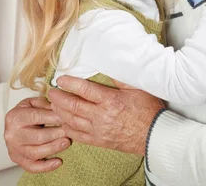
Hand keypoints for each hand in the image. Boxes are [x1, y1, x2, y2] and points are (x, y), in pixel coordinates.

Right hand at [4, 97, 69, 172]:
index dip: (54, 117)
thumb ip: (46, 104)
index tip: (67, 117)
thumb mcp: (34, 102)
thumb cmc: (27, 112)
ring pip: (35, 153)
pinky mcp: (18, 160)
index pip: (36, 117)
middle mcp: (12, 134)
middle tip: (69, 131)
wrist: (14, 124)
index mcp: (15, 117)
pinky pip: (32, 167)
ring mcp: (14, 149)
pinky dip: (46, 167)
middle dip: (56, 134)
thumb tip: (61, 108)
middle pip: (37, 137)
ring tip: (67, 142)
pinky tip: (59, 162)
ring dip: (54, 148)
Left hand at [49, 76, 164, 155]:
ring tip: (53, 105)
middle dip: (59, 98)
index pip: (84, 89)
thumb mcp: (137, 88)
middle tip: (51, 92)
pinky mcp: (99, 141)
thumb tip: (109, 65)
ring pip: (72, 121)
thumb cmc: (148, 110)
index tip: (61, 79)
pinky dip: (67, 128)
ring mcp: (98, 130)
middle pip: (73, 106)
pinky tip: (63, 122)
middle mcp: (101, 116)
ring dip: (60, 112)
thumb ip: (120, 77)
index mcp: (110, 100)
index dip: (70, 83)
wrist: (154, 135)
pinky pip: (78, 135)